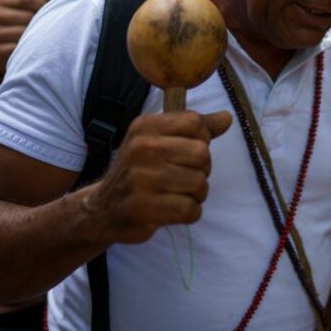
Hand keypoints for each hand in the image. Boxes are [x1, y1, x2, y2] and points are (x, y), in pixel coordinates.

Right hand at [0, 0, 62, 73]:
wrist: (0, 51)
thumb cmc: (20, 25)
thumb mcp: (29, 10)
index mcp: (0, 1)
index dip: (42, 6)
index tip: (47, 13)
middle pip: (27, 16)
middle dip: (39, 23)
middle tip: (44, 29)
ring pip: (21, 33)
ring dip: (33, 37)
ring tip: (36, 39)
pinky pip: (16, 48)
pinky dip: (26, 50)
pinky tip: (28, 49)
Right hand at [80, 110, 231, 243]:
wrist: (102, 208)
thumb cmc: (140, 170)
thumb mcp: (161, 140)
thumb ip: (196, 129)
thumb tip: (227, 117)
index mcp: (146, 126)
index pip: (195, 123)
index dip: (200, 140)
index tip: (185, 153)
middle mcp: (141, 148)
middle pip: (202, 154)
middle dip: (201, 170)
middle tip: (183, 178)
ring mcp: (140, 178)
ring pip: (199, 183)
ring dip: (196, 194)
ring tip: (177, 194)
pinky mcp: (143, 207)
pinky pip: (190, 209)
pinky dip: (189, 213)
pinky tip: (173, 210)